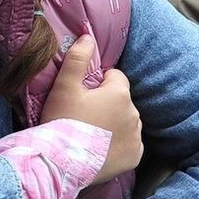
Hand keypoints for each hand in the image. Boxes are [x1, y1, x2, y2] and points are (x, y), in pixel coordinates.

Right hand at [40, 34, 142, 183]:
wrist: (63, 161)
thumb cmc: (62, 120)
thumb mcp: (64, 86)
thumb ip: (77, 59)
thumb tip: (87, 37)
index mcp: (119, 94)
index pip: (114, 77)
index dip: (96, 82)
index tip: (80, 94)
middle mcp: (134, 113)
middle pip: (120, 100)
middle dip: (105, 103)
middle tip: (81, 113)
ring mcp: (136, 137)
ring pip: (125, 121)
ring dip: (112, 122)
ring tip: (88, 131)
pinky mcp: (135, 156)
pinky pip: (129, 143)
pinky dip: (117, 143)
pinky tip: (99, 147)